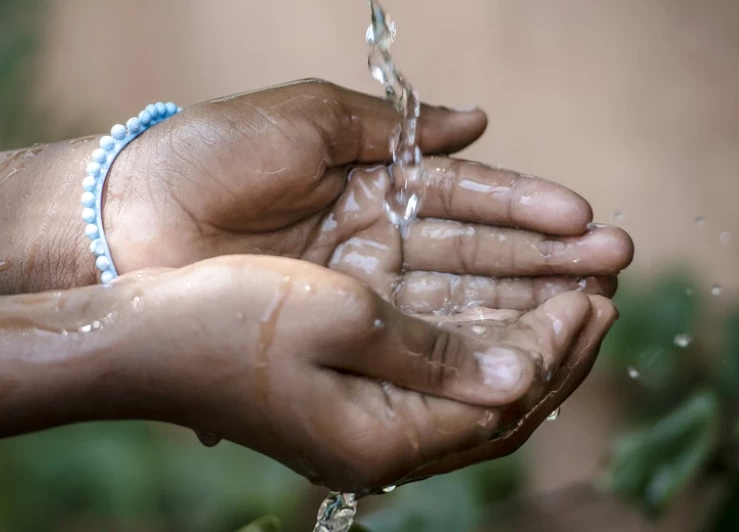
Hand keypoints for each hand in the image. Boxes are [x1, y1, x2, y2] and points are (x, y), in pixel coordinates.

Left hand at [103, 79, 631, 312]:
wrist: (128, 216)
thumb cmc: (212, 154)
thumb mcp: (308, 119)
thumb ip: (394, 126)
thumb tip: (480, 119)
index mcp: (370, 179)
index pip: (465, 197)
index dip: (525, 208)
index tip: (585, 219)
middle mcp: (373, 237)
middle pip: (474, 252)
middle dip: (544, 257)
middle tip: (615, 265)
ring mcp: (356, 287)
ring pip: (454, 298)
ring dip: (522, 302)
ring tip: (591, 304)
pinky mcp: (334, 328)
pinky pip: (410, 335)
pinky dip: (464, 339)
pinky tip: (517, 345)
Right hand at [111, 255, 618, 493]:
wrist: (137, 339)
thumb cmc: (225, 320)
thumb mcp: (339, 318)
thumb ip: (435, 351)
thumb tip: (519, 372)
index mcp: (381, 439)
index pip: (502, 401)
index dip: (555, 346)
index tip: (593, 291)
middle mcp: (378, 447)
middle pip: (496, 409)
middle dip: (555, 350)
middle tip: (600, 292)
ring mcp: (358, 428)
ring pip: (468, 395)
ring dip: (519, 344)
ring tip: (566, 296)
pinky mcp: (342, 402)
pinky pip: (432, 383)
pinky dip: (472, 347)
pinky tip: (492, 312)